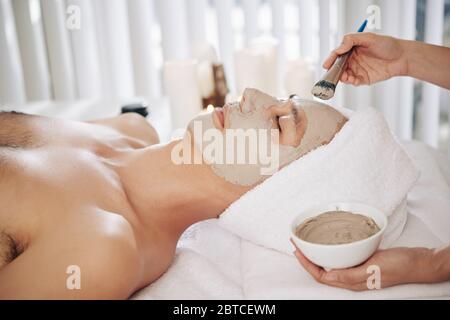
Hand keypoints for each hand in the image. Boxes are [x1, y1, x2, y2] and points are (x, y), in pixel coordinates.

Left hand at [290, 238, 435, 290]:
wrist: (417, 262)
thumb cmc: (397, 266)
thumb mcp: (372, 269)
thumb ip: (349, 274)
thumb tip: (328, 276)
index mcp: (351, 282)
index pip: (320, 276)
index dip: (306, 264)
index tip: (296, 250)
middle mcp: (351, 278)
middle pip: (322, 271)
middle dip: (307, 259)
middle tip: (297, 244)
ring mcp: (357, 270)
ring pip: (331, 265)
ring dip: (317, 255)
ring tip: (308, 243)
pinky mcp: (363, 262)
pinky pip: (342, 258)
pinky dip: (332, 250)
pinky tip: (330, 242)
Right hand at [324, 33, 407, 85]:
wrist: (402, 57)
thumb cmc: (387, 45)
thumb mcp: (369, 38)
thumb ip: (351, 40)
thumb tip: (339, 49)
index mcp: (352, 49)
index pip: (337, 55)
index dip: (331, 60)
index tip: (326, 65)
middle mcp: (353, 60)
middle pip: (338, 67)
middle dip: (334, 71)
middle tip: (333, 74)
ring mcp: (357, 70)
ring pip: (344, 76)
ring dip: (342, 78)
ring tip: (345, 77)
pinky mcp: (363, 79)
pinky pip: (353, 82)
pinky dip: (350, 82)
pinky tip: (353, 80)